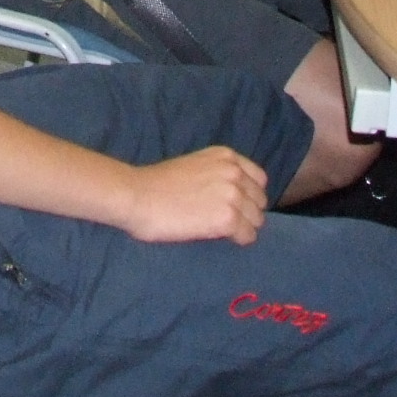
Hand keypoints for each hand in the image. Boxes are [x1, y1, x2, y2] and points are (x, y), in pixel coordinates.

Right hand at [117, 147, 267, 244]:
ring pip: (256, 220)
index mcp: (226, 156)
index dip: (247, 195)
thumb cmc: (157, 183)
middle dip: (246, 212)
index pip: (259, 180)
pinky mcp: (227, 219)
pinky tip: (217, 237)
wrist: (137, 196)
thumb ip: (218, 173)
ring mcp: (232, 195)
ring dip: (242, 228)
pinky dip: (237, 240)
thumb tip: (236, 195)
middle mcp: (234, 172)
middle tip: (223, 221)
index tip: (233, 205)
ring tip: (218, 229)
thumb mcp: (195, 165)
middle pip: (260, 202)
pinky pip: (248, 236)